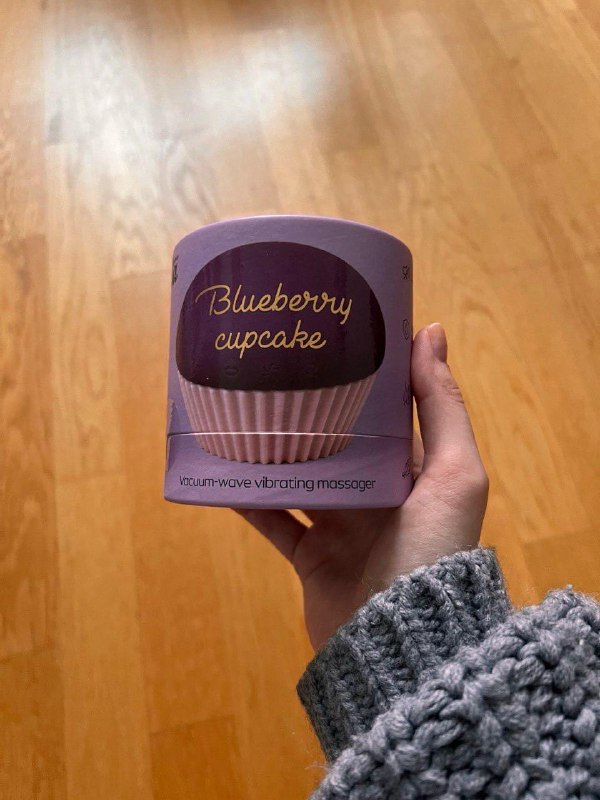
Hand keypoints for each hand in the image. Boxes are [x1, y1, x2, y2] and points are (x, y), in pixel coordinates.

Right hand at [236, 324, 488, 649]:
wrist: (400, 645)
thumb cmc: (432, 551)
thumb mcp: (454, 474)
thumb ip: (441, 406)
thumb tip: (431, 330)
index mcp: (414, 472)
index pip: (387, 415)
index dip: (363, 378)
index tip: (330, 338)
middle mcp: (377, 496)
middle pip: (337, 443)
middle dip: (309, 411)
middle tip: (273, 371)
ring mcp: (342, 527)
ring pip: (301, 478)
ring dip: (274, 452)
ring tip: (240, 414)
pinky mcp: (310, 558)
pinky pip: (275, 521)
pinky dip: (251, 499)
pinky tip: (224, 473)